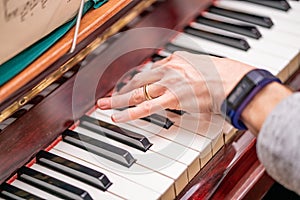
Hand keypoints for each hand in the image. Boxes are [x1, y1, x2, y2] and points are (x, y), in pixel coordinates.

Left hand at [97, 51, 253, 121]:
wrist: (235, 81)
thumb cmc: (223, 77)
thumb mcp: (202, 68)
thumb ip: (188, 74)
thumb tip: (183, 84)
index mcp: (175, 61)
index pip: (148, 73)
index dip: (135, 83)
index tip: (128, 89)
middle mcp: (169, 69)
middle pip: (138, 81)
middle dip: (120, 91)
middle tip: (106, 98)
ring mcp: (169, 83)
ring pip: (137, 93)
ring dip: (118, 100)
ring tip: (104, 106)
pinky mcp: (172, 98)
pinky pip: (146, 107)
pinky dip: (130, 112)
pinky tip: (118, 117)